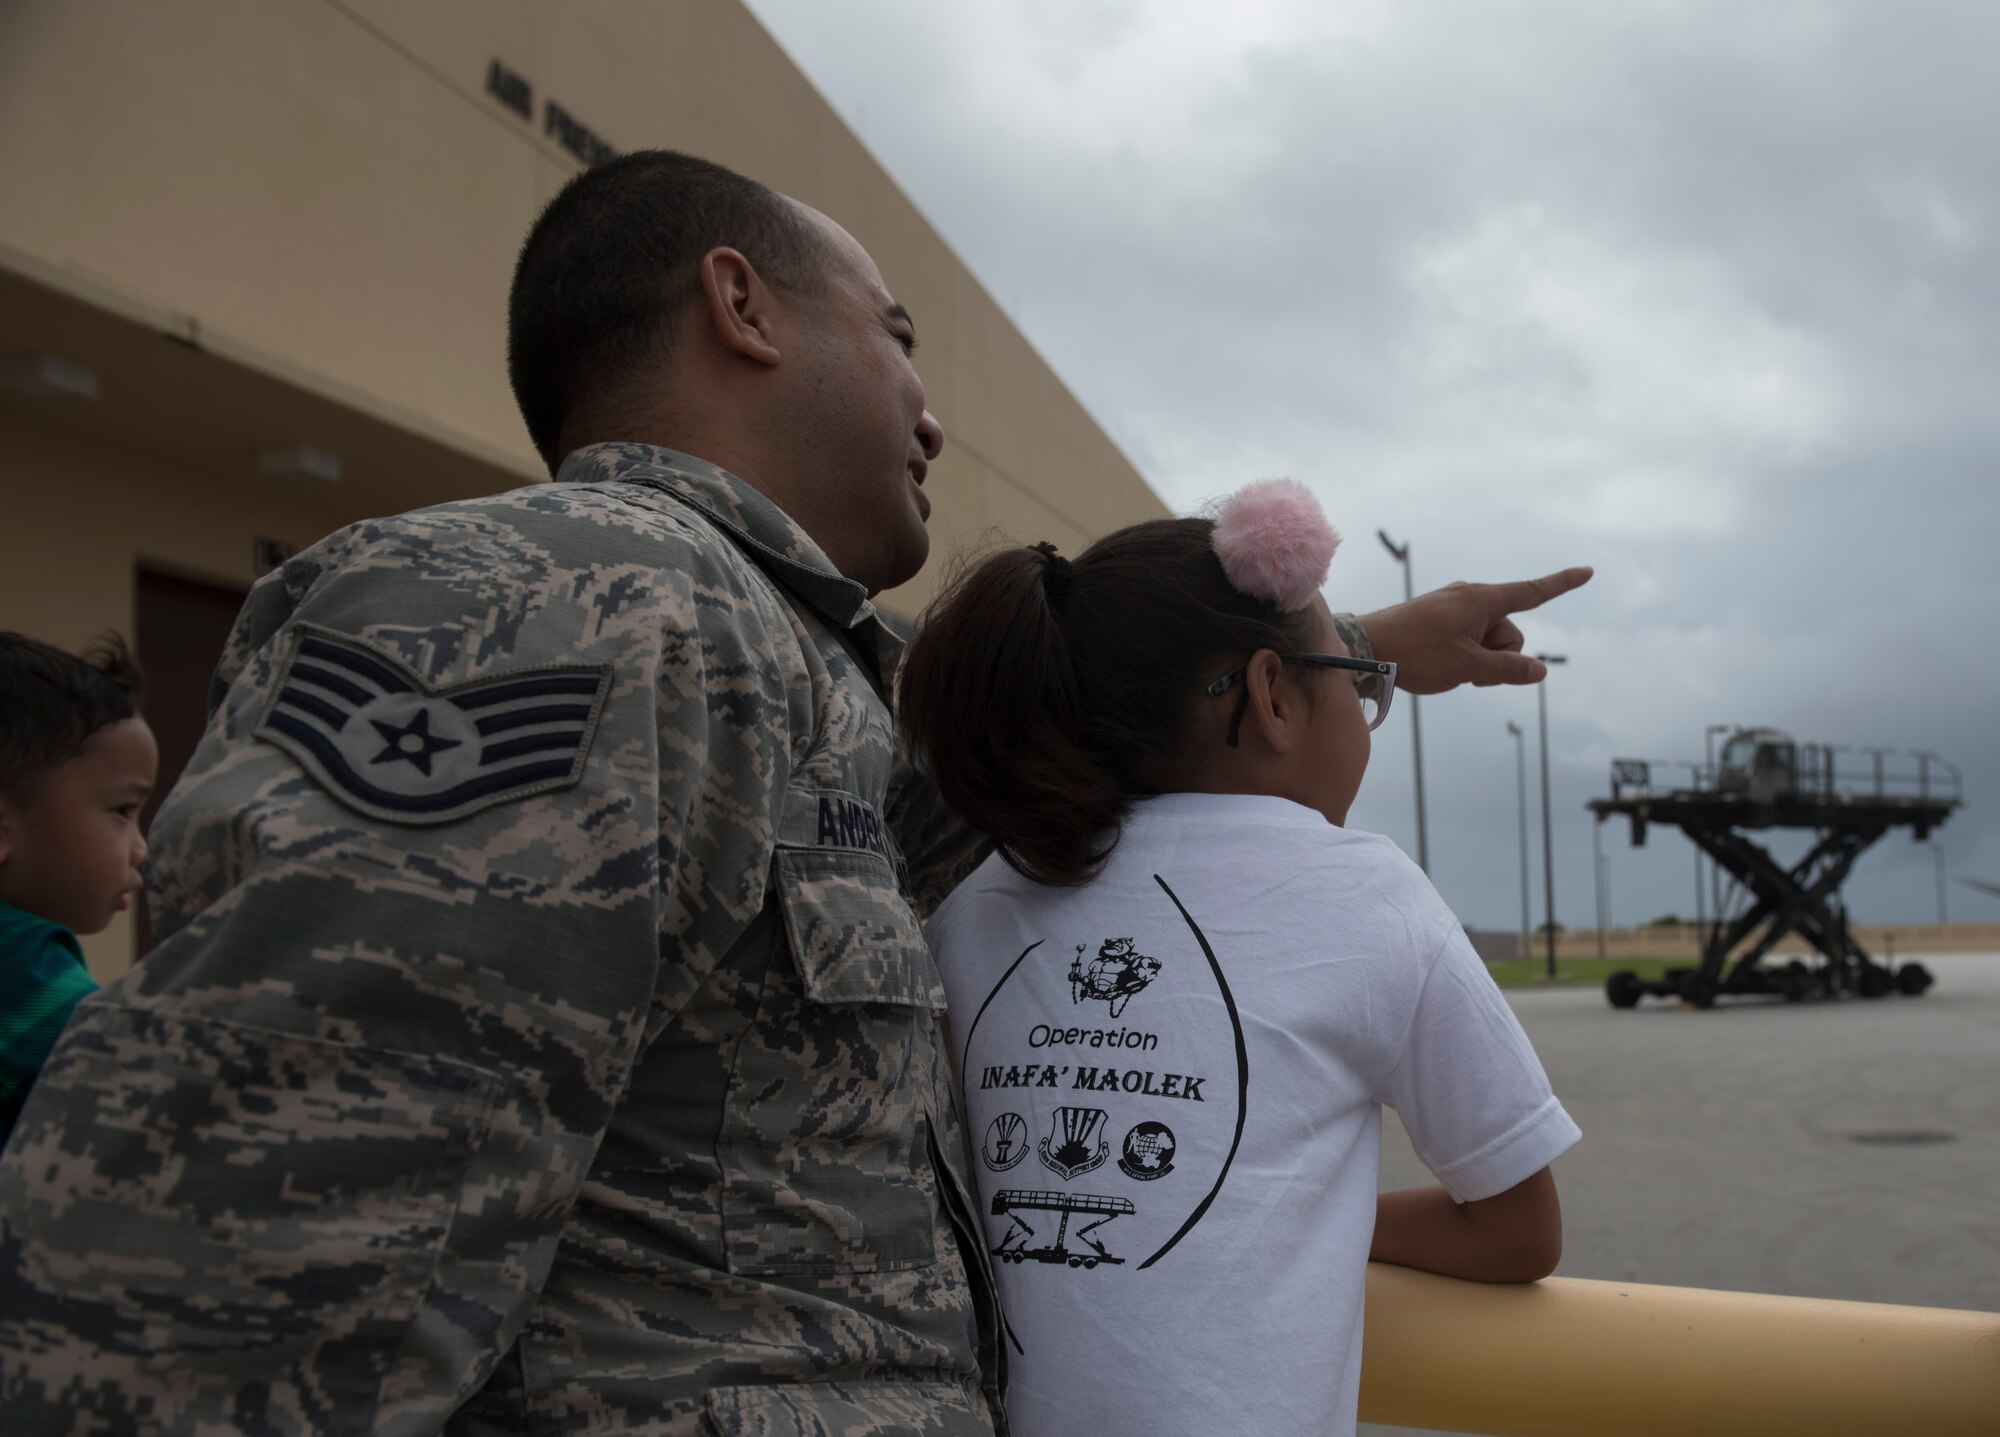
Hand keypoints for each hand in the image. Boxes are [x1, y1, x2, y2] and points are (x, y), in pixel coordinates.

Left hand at [1361, 567, 1592, 694]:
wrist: (1363, 649)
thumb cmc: (1414, 653)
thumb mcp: (1468, 667)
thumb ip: (1508, 669)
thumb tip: (1539, 670)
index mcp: (1481, 600)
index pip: (1532, 592)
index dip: (1562, 584)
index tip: (1587, 571)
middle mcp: (1470, 598)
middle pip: (1510, 634)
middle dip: (1500, 657)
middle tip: (1467, 670)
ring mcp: (1454, 609)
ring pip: (1489, 643)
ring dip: (1479, 662)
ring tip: (1447, 668)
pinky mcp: (1440, 621)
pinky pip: (1468, 642)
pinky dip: (1464, 658)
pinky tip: (1439, 666)